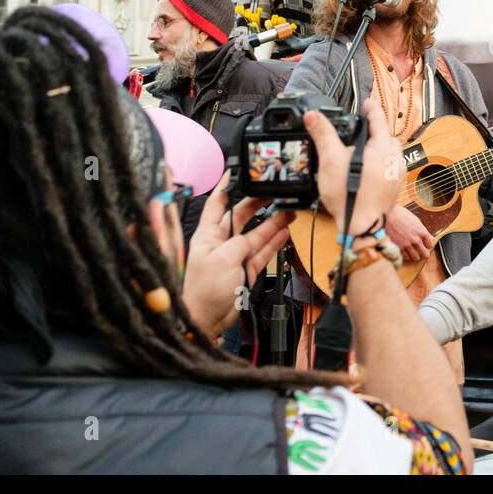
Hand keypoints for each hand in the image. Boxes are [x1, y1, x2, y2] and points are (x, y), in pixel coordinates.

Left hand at [175, 176, 291, 339]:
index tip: (236, 172)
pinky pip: (263, 251)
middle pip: (240, 216)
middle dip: (257, 203)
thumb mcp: (222, 259)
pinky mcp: (246, 269)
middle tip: (274, 193)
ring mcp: (235, 256)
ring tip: (289, 212)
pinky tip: (284, 232)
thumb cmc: (204, 292)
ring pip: (256, 234)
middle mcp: (220, 242)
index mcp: (206, 235)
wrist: (207, 320)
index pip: (216, 203)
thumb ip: (240, 243)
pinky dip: (274, 242)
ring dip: (272, 223)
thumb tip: (253, 236)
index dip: (225, 187)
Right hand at [305, 99, 402, 234]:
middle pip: (387, 135)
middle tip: (363, 129)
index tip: (367, 104)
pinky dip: (381, 163)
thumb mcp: (330, 160)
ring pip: (391, 152)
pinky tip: (369, 170)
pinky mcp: (395, 187)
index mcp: (382, 147)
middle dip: (376, 130)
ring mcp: (396, 173)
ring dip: (380, 147)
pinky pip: (391, 167)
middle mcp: (394, 158)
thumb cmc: (349, 195)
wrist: (362, 226)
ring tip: (365, 150)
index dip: (370, 109)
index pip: (378, 119)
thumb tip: (313, 116)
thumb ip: (323, 134)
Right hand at [386, 205, 433, 262]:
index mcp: (421, 232)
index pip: (429, 244)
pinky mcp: (398, 248)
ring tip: (412, 252)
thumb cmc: (400, 215)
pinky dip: (406, 256)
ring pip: (415, 257)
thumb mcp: (415, 220)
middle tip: (421, 252)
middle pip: (424, 254)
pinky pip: (405, 257)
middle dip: (423, 253)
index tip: (425, 244)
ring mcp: (406, 245)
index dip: (427, 245)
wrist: (386, 216)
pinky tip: (405, 251)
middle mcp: (416, 240)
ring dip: (415, 256)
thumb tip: (430, 237)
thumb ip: (422, 230)